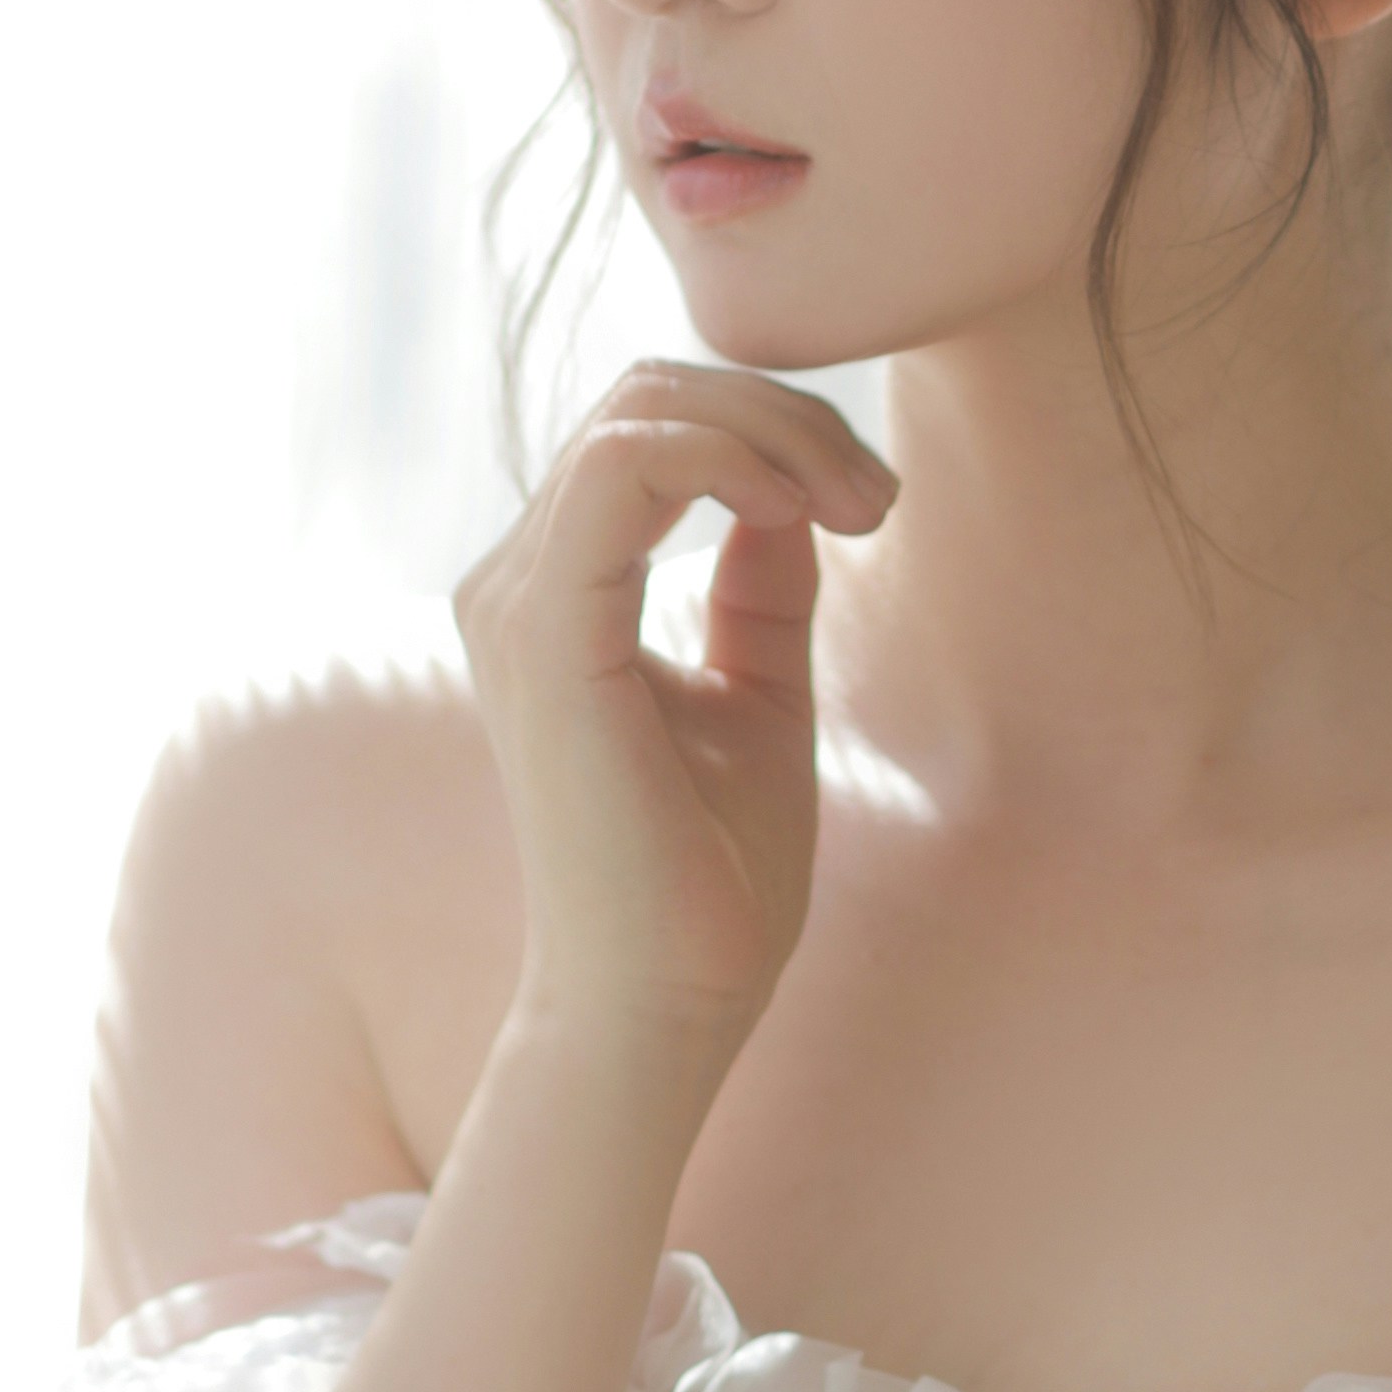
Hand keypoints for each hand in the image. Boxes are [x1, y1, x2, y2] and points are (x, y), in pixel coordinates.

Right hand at [452, 363, 893, 1075]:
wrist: (672, 996)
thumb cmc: (711, 871)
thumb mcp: (760, 690)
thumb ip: (760, 583)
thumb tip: (788, 487)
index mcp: (555, 590)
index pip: (650, 425)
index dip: (772, 427)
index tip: (873, 502)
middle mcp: (514, 582)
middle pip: (646, 395)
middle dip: (783, 414)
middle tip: (877, 497)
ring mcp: (517, 602)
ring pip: (640, 411)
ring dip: (771, 431)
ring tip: (857, 506)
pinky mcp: (546, 634)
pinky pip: (624, 466)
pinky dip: (725, 459)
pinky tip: (796, 511)